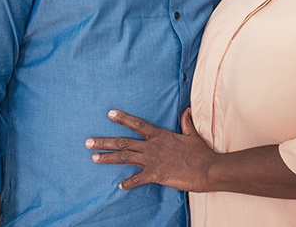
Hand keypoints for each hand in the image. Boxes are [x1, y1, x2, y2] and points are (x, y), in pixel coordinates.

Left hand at [85, 108, 216, 191]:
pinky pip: (137, 179)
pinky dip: (128, 183)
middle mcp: (152, 146)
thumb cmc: (200, 152)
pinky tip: (120, 185)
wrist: (207, 168)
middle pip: (124, 142)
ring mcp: (153, 160)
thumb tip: (186, 110)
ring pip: (125, 157)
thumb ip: (186, 122)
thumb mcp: (192, 134)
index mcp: (160, 135)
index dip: (123, 118)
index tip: (109, 114)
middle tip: (88, 142)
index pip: (137, 124)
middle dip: (104, 141)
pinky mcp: (156, 175)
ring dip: (108, 158)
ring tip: (94, 158)